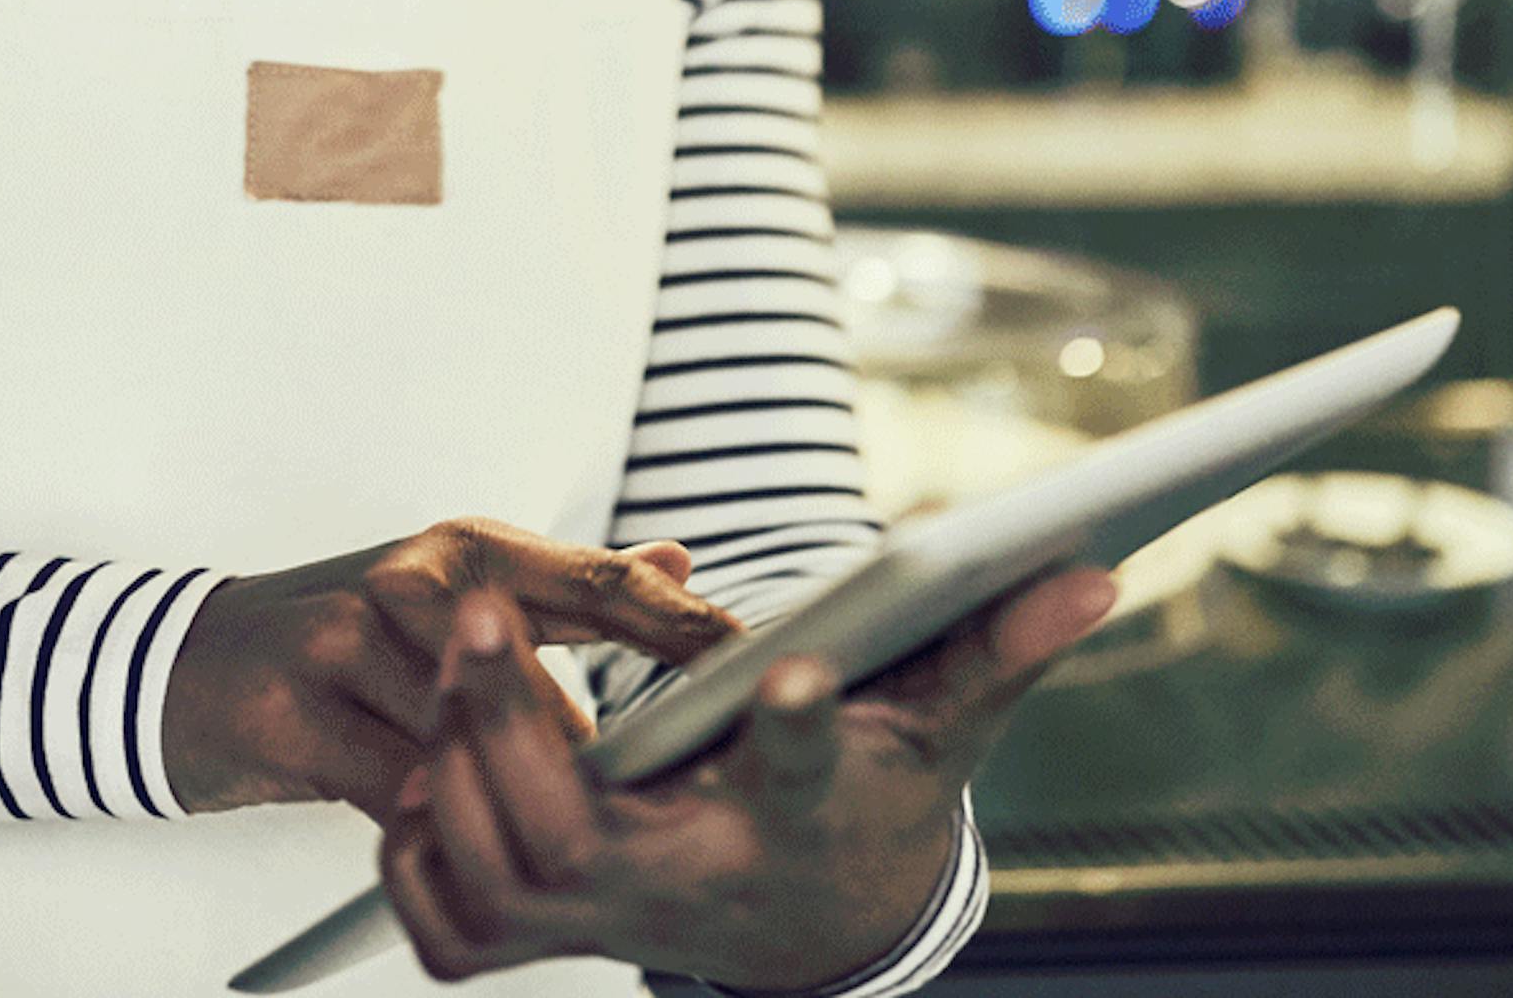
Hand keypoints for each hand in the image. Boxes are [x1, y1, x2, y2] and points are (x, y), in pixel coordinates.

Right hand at [162, 520, 737, 816]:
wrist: (191, 665)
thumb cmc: (344, 636)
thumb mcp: (457, 592)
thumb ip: (571, 587)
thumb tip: (680, 561)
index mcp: (466, 550)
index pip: (597, 582)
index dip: (680, 627)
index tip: (752, 665)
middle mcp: (412, 581)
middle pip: (535, 681)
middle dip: (592, 749)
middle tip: (656, 797)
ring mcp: (346, 641)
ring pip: (463, 739)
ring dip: (507, 792)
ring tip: (557, 831)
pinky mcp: (295, 710)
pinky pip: (391, 787)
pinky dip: (431, 818)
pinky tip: (455, 835)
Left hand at [376, 569, 1118, 989]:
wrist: (816, 916)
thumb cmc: (871, 796)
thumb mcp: (942, 723)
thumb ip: (1002, 644)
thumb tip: (1093, 568)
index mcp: (797, 822)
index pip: (803, 780)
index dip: (801, 733)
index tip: (792, 676)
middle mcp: (694, 887)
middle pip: (580, 837)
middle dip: (516, 721)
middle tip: (485, 606)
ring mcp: (608, 926)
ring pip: (497, 876)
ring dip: (457, 764)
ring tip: (456, 655)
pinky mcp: (544, 945)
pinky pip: (449, 926)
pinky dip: (419, 851)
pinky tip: (432, 763)